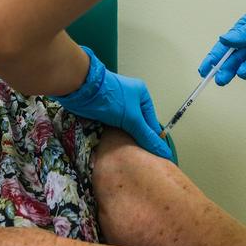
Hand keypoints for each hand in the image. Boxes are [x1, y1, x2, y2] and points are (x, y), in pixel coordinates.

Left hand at [52, 46, 171, 159]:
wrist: (82, 89)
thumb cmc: (110, 98)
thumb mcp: (132, 118)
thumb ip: (147, 136)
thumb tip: (163, 151)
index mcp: (141, 94)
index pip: (151, 121)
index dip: (152, 137)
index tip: (153, 154)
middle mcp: (130, 98)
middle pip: (138, 124)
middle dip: (137, 138)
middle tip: (139, 156)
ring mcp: (116, 104)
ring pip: (125, 125)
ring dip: (125, 137)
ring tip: (128, 153)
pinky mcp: (104, 110)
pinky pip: (113, 125)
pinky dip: (114, 134)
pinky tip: (115, 145)